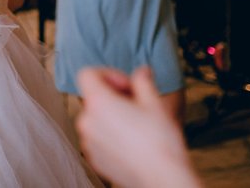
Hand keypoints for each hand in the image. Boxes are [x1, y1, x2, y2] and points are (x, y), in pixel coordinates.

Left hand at [76, 67, 195, 187]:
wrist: (163, 177)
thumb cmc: (159, 140)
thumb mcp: (154, 102)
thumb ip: (143, 81)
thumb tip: (142, 72)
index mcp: (98, 103)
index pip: (88, 74)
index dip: (108, 74)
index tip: (128, 85)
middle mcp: (86, 121)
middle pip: (93, 96)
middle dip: (114, 95)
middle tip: (137, 103)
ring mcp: (88, 142)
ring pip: (95, 118)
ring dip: (112, 115)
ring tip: (136, 124)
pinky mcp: (94, 158)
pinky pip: (97, 138)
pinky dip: (110, 134)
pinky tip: (131, 141)